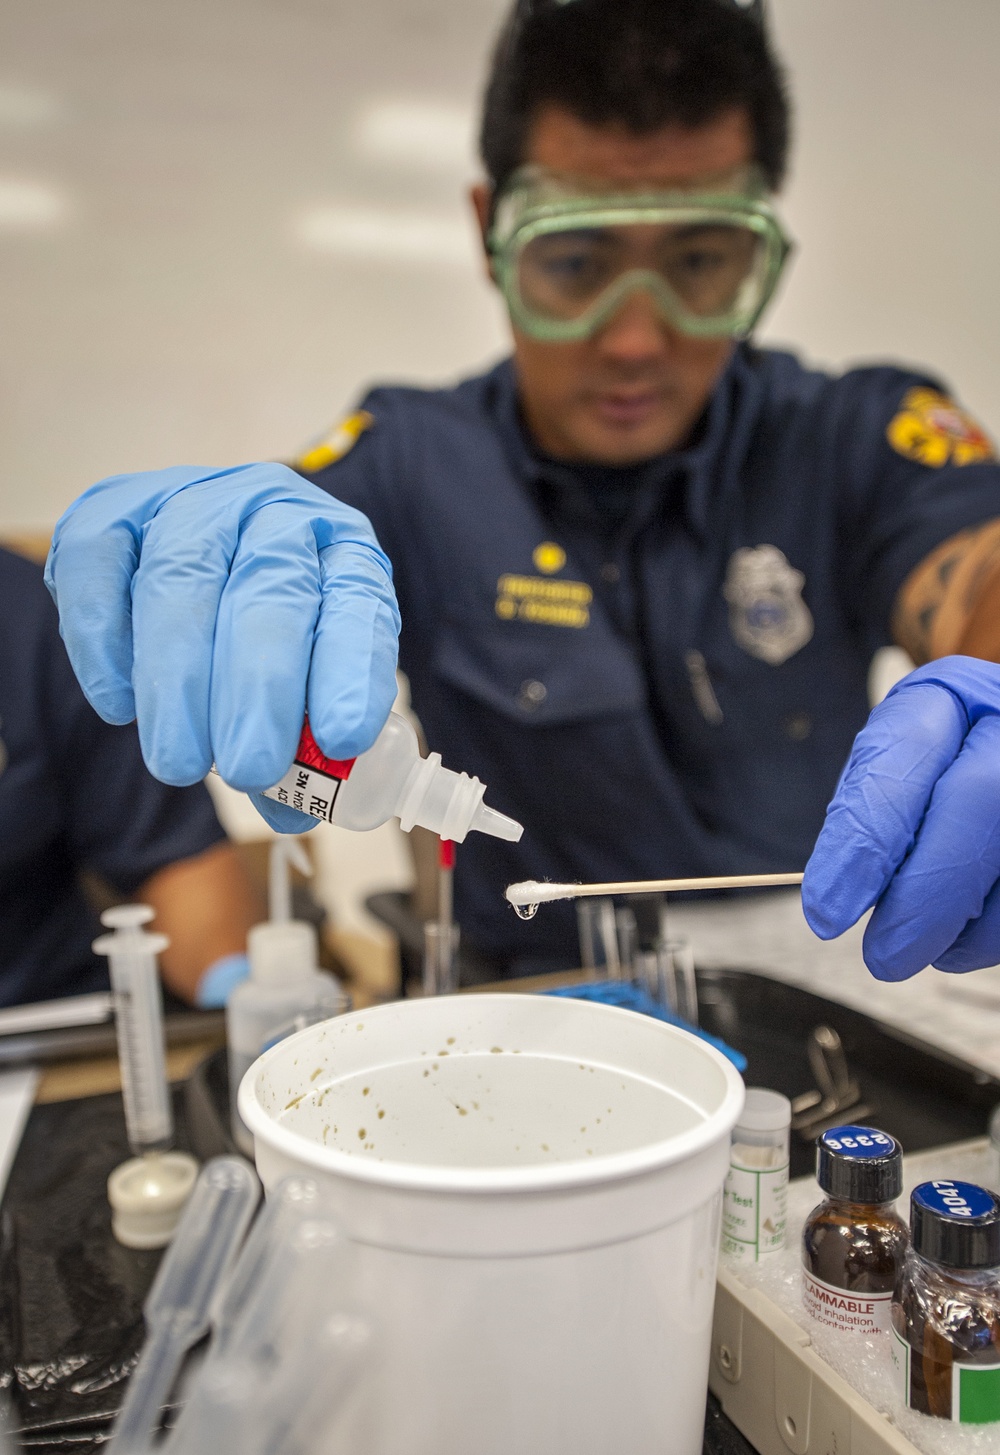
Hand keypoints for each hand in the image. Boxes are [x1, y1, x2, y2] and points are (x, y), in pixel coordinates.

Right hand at [45, 465, 399, 817]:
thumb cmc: (265, 626)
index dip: (350, 670)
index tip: (342, 739)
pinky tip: (119, 705)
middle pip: (269, 593)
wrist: (206, 545)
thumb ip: (305, 740)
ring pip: (181, 580)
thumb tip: (293, 811)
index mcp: (342, 550)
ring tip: (182, 763)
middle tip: (250, 769)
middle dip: (258, 691)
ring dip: (179, 682)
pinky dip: (103, 639)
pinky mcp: (114, 507)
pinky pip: (100, 561)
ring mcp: (192, 501)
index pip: (357, 602)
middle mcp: (273, 512)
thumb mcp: (309, 674)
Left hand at [803, 656, 999, 979]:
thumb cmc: (940, 765)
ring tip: (920, 948)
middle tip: (882, 955)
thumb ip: (871, 815)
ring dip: (965, 925)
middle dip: (924, 892)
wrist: (997, 745)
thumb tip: (838, 893)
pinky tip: (962, 938)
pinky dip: (991, 933)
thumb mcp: (896, 768)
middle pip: (979, 799)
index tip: (827, 907)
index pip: (905, 756)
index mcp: (950, 697)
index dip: (867, 835)